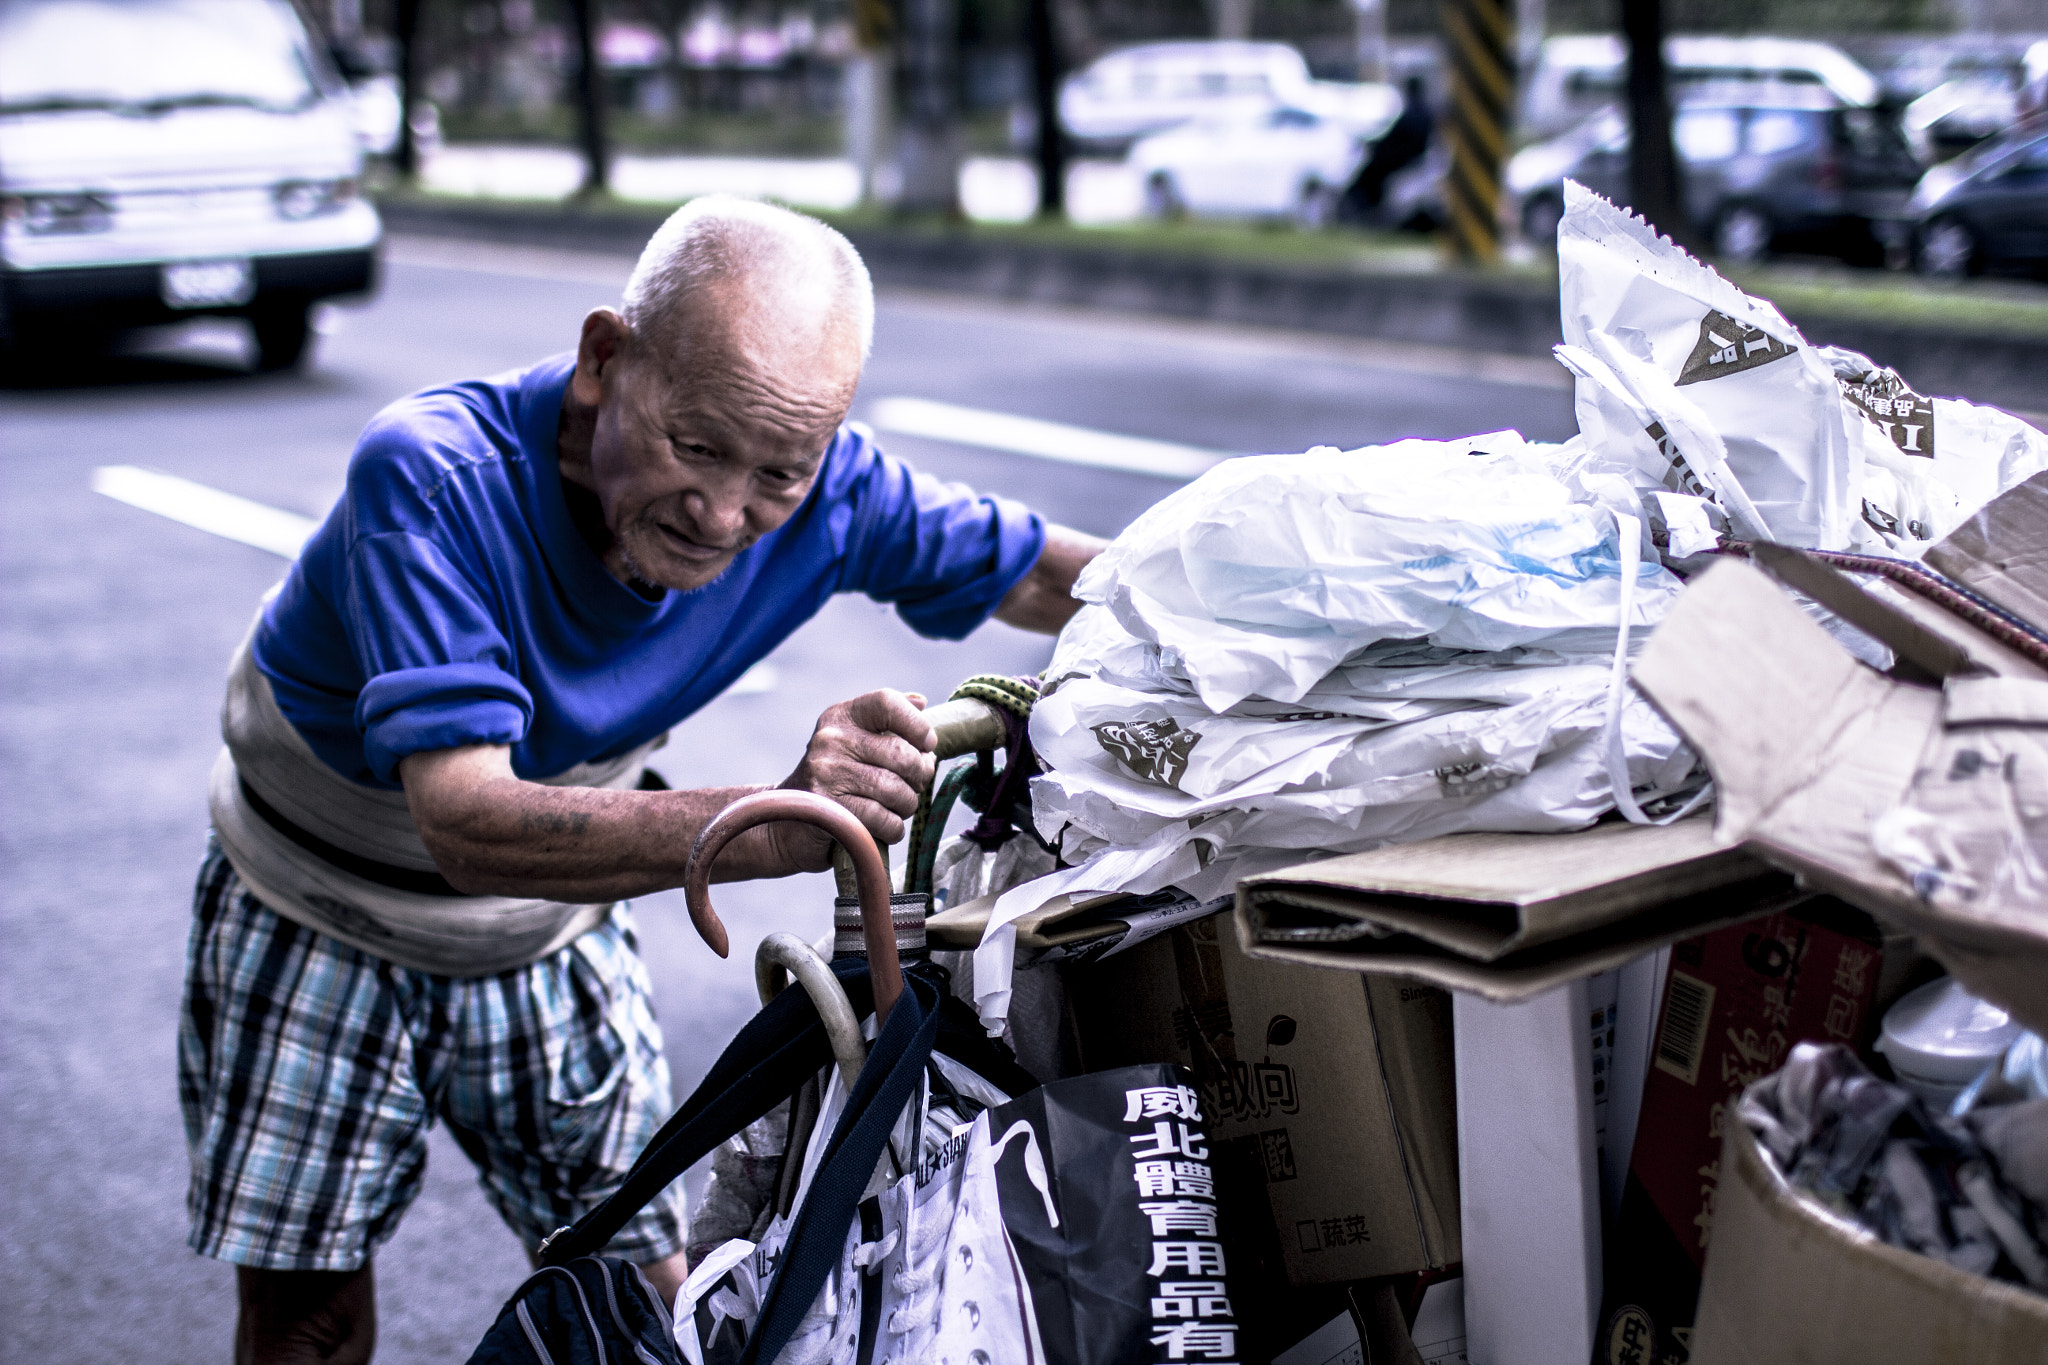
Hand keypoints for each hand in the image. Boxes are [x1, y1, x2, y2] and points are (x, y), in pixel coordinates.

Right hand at [773, 690, 936, 868]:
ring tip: (900, 806)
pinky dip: (894, 828)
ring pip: (895, 789)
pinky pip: (882, 818)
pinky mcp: (828, 808)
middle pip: (900, 752)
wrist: (788, 821)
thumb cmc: (835, 779)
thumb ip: (887, 719)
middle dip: (920, 774)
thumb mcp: (854, 741)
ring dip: (908, 804)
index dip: (917, 724)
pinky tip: (887, 826)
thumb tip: (921, 702)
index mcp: (841, 716)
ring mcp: (826, 773)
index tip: (928, 744)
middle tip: (916, 784)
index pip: (887, 702)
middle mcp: (830, 739)